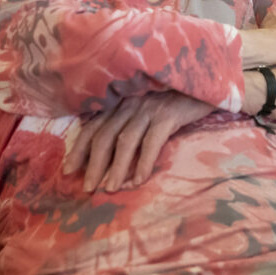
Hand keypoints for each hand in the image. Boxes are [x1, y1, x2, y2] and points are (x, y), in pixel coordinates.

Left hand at [63, 92, 213, 191]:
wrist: (207, 86)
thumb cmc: (176, 99)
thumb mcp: (146, 106)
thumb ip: (128, 120)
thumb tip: (109, 153)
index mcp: (122, 101)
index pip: (93, 125)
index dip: (79, 148)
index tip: (68, 170)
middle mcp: (130, 103)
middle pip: (105, 135)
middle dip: (93, 164)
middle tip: (87, 187)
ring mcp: (149, 108)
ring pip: (125, 141)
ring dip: (116, 167)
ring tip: (110, 189)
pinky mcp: (168, 115)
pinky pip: (152, 141)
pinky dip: (143, 162)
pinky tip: (139, 180)